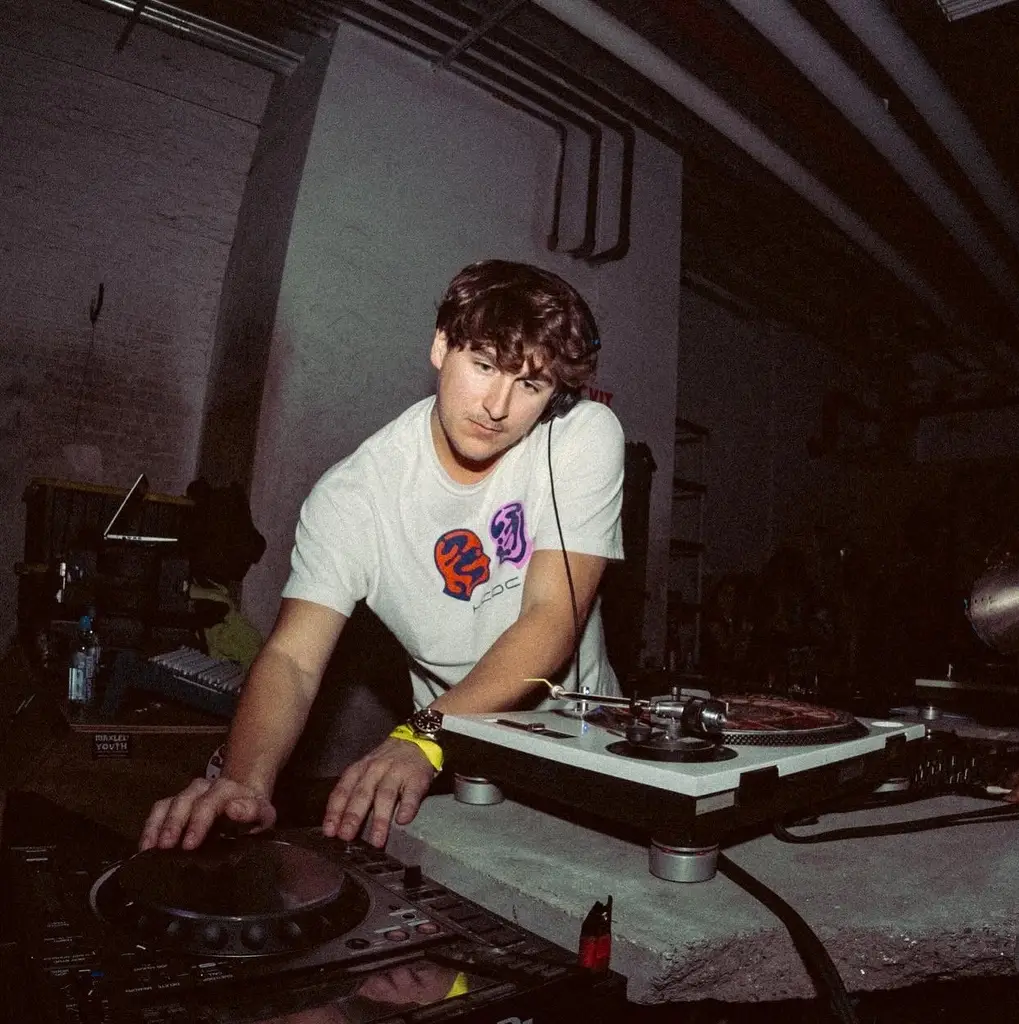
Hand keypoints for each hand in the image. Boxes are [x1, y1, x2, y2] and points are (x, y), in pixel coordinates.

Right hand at [138, 777, 276, 851]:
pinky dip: (151, 827)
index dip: (199, 822)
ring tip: (154, 848)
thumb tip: (234, 809)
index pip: (213, 801)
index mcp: (228, 790)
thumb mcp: (262, 814)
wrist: (244, 799)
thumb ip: (253, 812)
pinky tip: (145, 847)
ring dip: (162, 826)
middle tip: (168, 847)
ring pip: (171, 803)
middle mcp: (206, 788)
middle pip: (188, 801)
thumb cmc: (252, 814)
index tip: (189, 843)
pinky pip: (159, 809)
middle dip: (176, 824)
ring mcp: (189, 794)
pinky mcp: (175, 801)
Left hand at [322, 737, 434, 846]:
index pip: (343, 790)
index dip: (335, 811)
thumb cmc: (386, 762)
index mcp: (359, 770)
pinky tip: (403, 821)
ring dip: (380, 819)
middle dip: (353, 816)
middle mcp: (375, 770)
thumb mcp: (365, 770)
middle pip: (362, 793)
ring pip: (385, 795)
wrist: (416, 741)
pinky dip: (407, 807)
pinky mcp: (416, 777)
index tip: (330, 831)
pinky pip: (411, 794)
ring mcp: (396, 772)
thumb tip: (339, 824)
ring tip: (377, 840)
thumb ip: (354, 791)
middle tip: (346, 836)